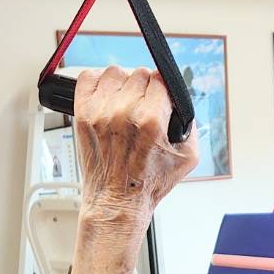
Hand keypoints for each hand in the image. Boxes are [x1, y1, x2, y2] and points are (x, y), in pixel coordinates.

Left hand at [70, 66, 198, 273]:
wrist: (117, 201)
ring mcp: (100, 113)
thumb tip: (182, 103)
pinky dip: (97, 82)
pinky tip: (106, 96)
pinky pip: (87, 78)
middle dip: (145, 88)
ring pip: (114, 72)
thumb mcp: (187, 157)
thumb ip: (190, 124)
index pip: (159, 80)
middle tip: (145, 106)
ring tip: (125, 100)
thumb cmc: (149, 183)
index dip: (163, 90)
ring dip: (123, 83)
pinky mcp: (82, 115)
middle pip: (139, 74)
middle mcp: (123, 114)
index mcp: (150, 121)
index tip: (161, 100)